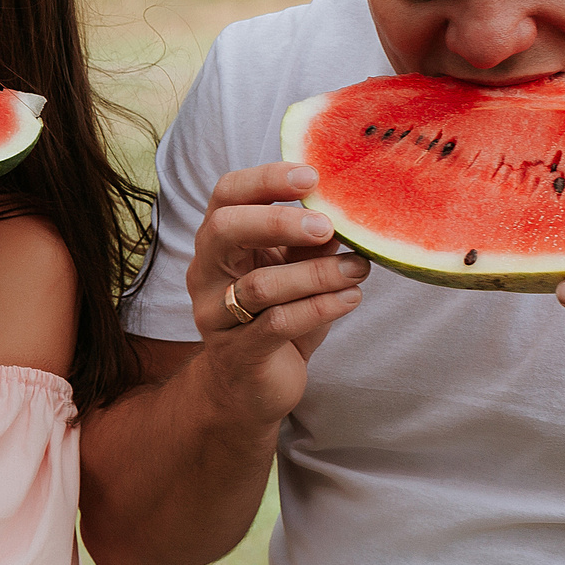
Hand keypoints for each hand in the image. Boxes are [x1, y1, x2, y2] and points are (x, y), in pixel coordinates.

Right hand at [187, 163, 369, 423]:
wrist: (249, 388)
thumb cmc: (274, 318)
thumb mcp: (294, 271)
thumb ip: (309, 243)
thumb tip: (345, 210)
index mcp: (218, 243)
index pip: (227, 195)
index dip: (266, 179)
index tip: (312, 177)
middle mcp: (206, 273)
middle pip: (225, 229)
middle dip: (280, 222)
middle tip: (328, 226)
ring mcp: (215, 314)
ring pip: (261, 284)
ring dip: (317, 274)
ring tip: (358, 270)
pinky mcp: (236, 352)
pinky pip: (278, 323)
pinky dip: (321, 307)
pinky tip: (351, 298)